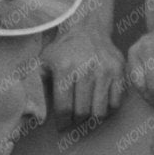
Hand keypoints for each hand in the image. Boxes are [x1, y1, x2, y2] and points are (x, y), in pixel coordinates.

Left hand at [44, 11, 125, 125]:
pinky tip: (99, 104)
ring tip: (86, 114)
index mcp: (65, 68)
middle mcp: (86, 69)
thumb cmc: (63, 49)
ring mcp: (105, 71)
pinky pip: (116, 103)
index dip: (62, 122)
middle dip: (76, 121)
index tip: (62, 125)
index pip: (64, 108)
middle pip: (82, 112)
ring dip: (92, 118)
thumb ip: (35, 85)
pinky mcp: (119, 71)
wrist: (88, 28)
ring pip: (100, 111)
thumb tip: (34, 112)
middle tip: (73, 120)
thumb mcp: (44, 62)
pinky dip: (108, 109)